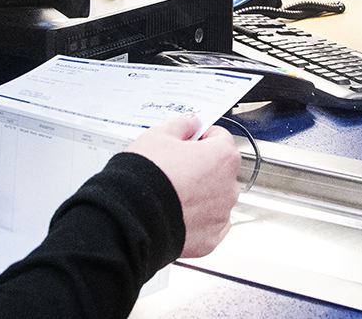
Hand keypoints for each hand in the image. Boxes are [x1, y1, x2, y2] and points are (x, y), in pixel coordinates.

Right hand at [126, 114, 240, 258]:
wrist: (132, 218)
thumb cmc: (146, 177)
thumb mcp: (157, 136)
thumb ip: (180, 126)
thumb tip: (190, 122)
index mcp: (222, 157)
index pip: (220, 138)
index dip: (201, 138)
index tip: (189, 143)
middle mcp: (228, 187)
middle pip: (220, 171)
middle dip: (202, 169)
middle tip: (176, 170)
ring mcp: (221, 215)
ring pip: (216, 200)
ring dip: (202, 196)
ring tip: (173, 195)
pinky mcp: (210, 239)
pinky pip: (210, 226)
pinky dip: (198, 221)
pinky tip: (178, 214)